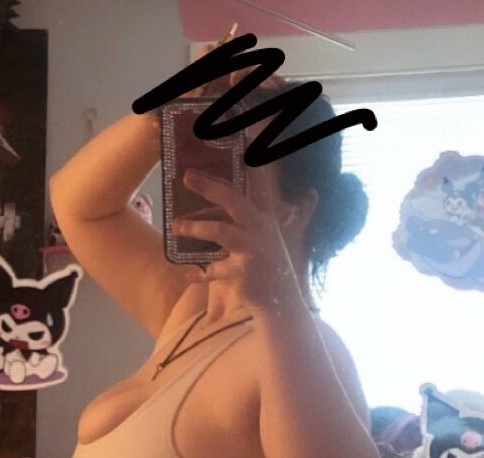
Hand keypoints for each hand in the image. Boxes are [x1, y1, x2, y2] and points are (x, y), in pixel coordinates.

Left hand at [172, 165, 303, 313]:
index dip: (253, 157)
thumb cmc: (273, 263)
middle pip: (233, 200)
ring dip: (195, 227)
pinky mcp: (241, 272)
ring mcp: (250, 250)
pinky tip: (187, 274)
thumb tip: (308, 192)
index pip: (260, 180)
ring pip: (219, 232)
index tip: (246, 129)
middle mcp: (259, 228)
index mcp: (265, 214)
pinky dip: (199, 274)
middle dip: (209, 187)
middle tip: (186, 176)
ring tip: (175, 226)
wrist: (281, 301)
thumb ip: (281, 211)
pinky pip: (213, 270)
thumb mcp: (278, 233)